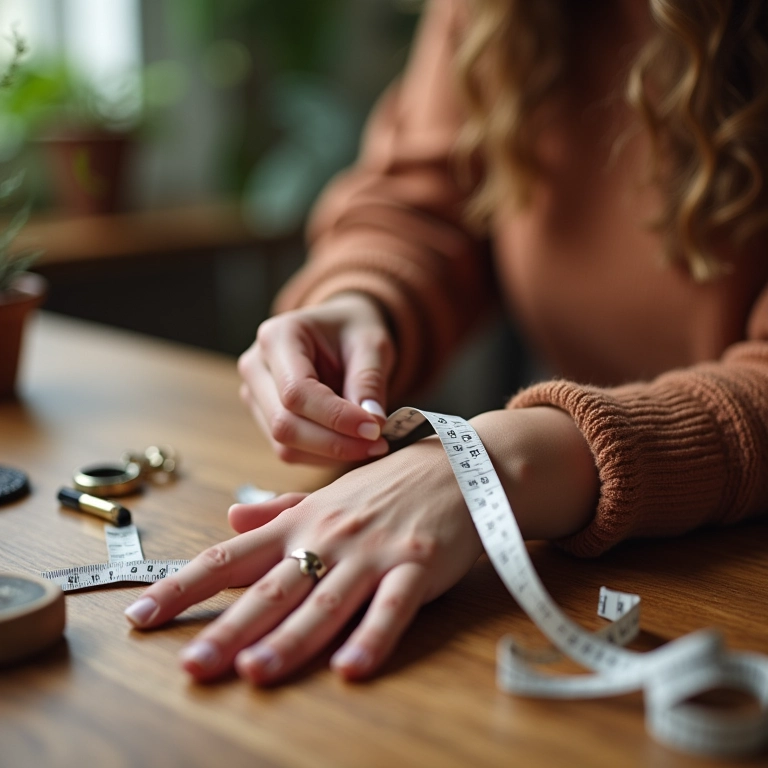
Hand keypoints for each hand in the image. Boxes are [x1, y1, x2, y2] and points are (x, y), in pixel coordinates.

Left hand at [122, 407, 597, 684]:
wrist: (462, 465)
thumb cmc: (392, 483)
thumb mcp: (331, 492)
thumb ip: (280, 509)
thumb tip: (231, 519)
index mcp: (302, 521)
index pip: (232, 557)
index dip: (184, 586)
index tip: (142, 616)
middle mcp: (329, 536)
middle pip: (272, 587)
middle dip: (229, 628)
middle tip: (192, 665)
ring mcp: (374, 551)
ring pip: (326, 600)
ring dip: (291, 638)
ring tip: (255, 671)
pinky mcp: (418, 565)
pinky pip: (393, 607)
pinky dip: (373, 637)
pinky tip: (352, 669)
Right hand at [238, 293, 395, 464]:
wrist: (339, 331)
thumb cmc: (353, 332)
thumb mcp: (371, 344)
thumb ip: (369, 381)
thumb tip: (373, 423)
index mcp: (277, 337)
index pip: (297, 391)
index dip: (336, 417)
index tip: (374, 429)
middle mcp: (256, 366)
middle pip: (284, 424)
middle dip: (334, 442)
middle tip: (378, 443)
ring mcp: (254, 395)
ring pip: (285, 445)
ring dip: (330, 454)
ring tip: (371, 444)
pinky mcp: (264, 418)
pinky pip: (290, 451)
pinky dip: (324, 456)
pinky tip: (352, 444)